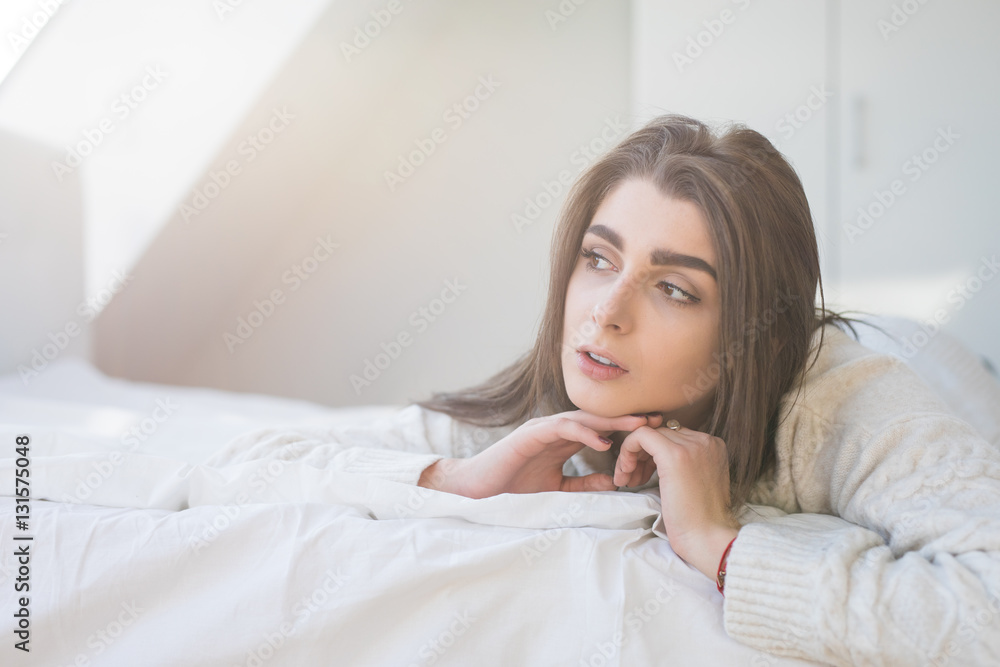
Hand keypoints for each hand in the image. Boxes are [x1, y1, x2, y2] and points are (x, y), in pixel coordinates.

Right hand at [418, 411, 661, 498]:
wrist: (477, 489)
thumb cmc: (512, 486)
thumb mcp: (557, 488)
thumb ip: (584, 482)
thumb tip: (614, 481)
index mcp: (563, 440)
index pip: (602, 430)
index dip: (628, 431)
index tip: (657, 435)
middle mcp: (556, 429)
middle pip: (599, 419)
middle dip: (629, 420)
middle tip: (660, 421)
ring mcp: (543, 428)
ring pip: (584, 419)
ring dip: (613, 422)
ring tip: (640, 426)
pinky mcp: (531, 434)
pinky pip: (561, 428)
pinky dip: (584, 432)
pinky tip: (604, 441)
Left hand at [614, 423, 739, 579]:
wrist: (708, 538)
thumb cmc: (698, 521)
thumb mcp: (694, 483)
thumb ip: (683, 464)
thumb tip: (654, 456)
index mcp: (713, 446)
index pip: (672, 437)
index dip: (651, 455)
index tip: (643, 477)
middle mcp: (705, 440)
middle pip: (660, 433)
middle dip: (639, 455)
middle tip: (631, 480)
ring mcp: (692, 445)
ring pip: (648, 433)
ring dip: (631, 456)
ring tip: (627, 481)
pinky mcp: (675, 455)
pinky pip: (641, 436)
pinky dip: (627, 451)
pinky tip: (625, 474)